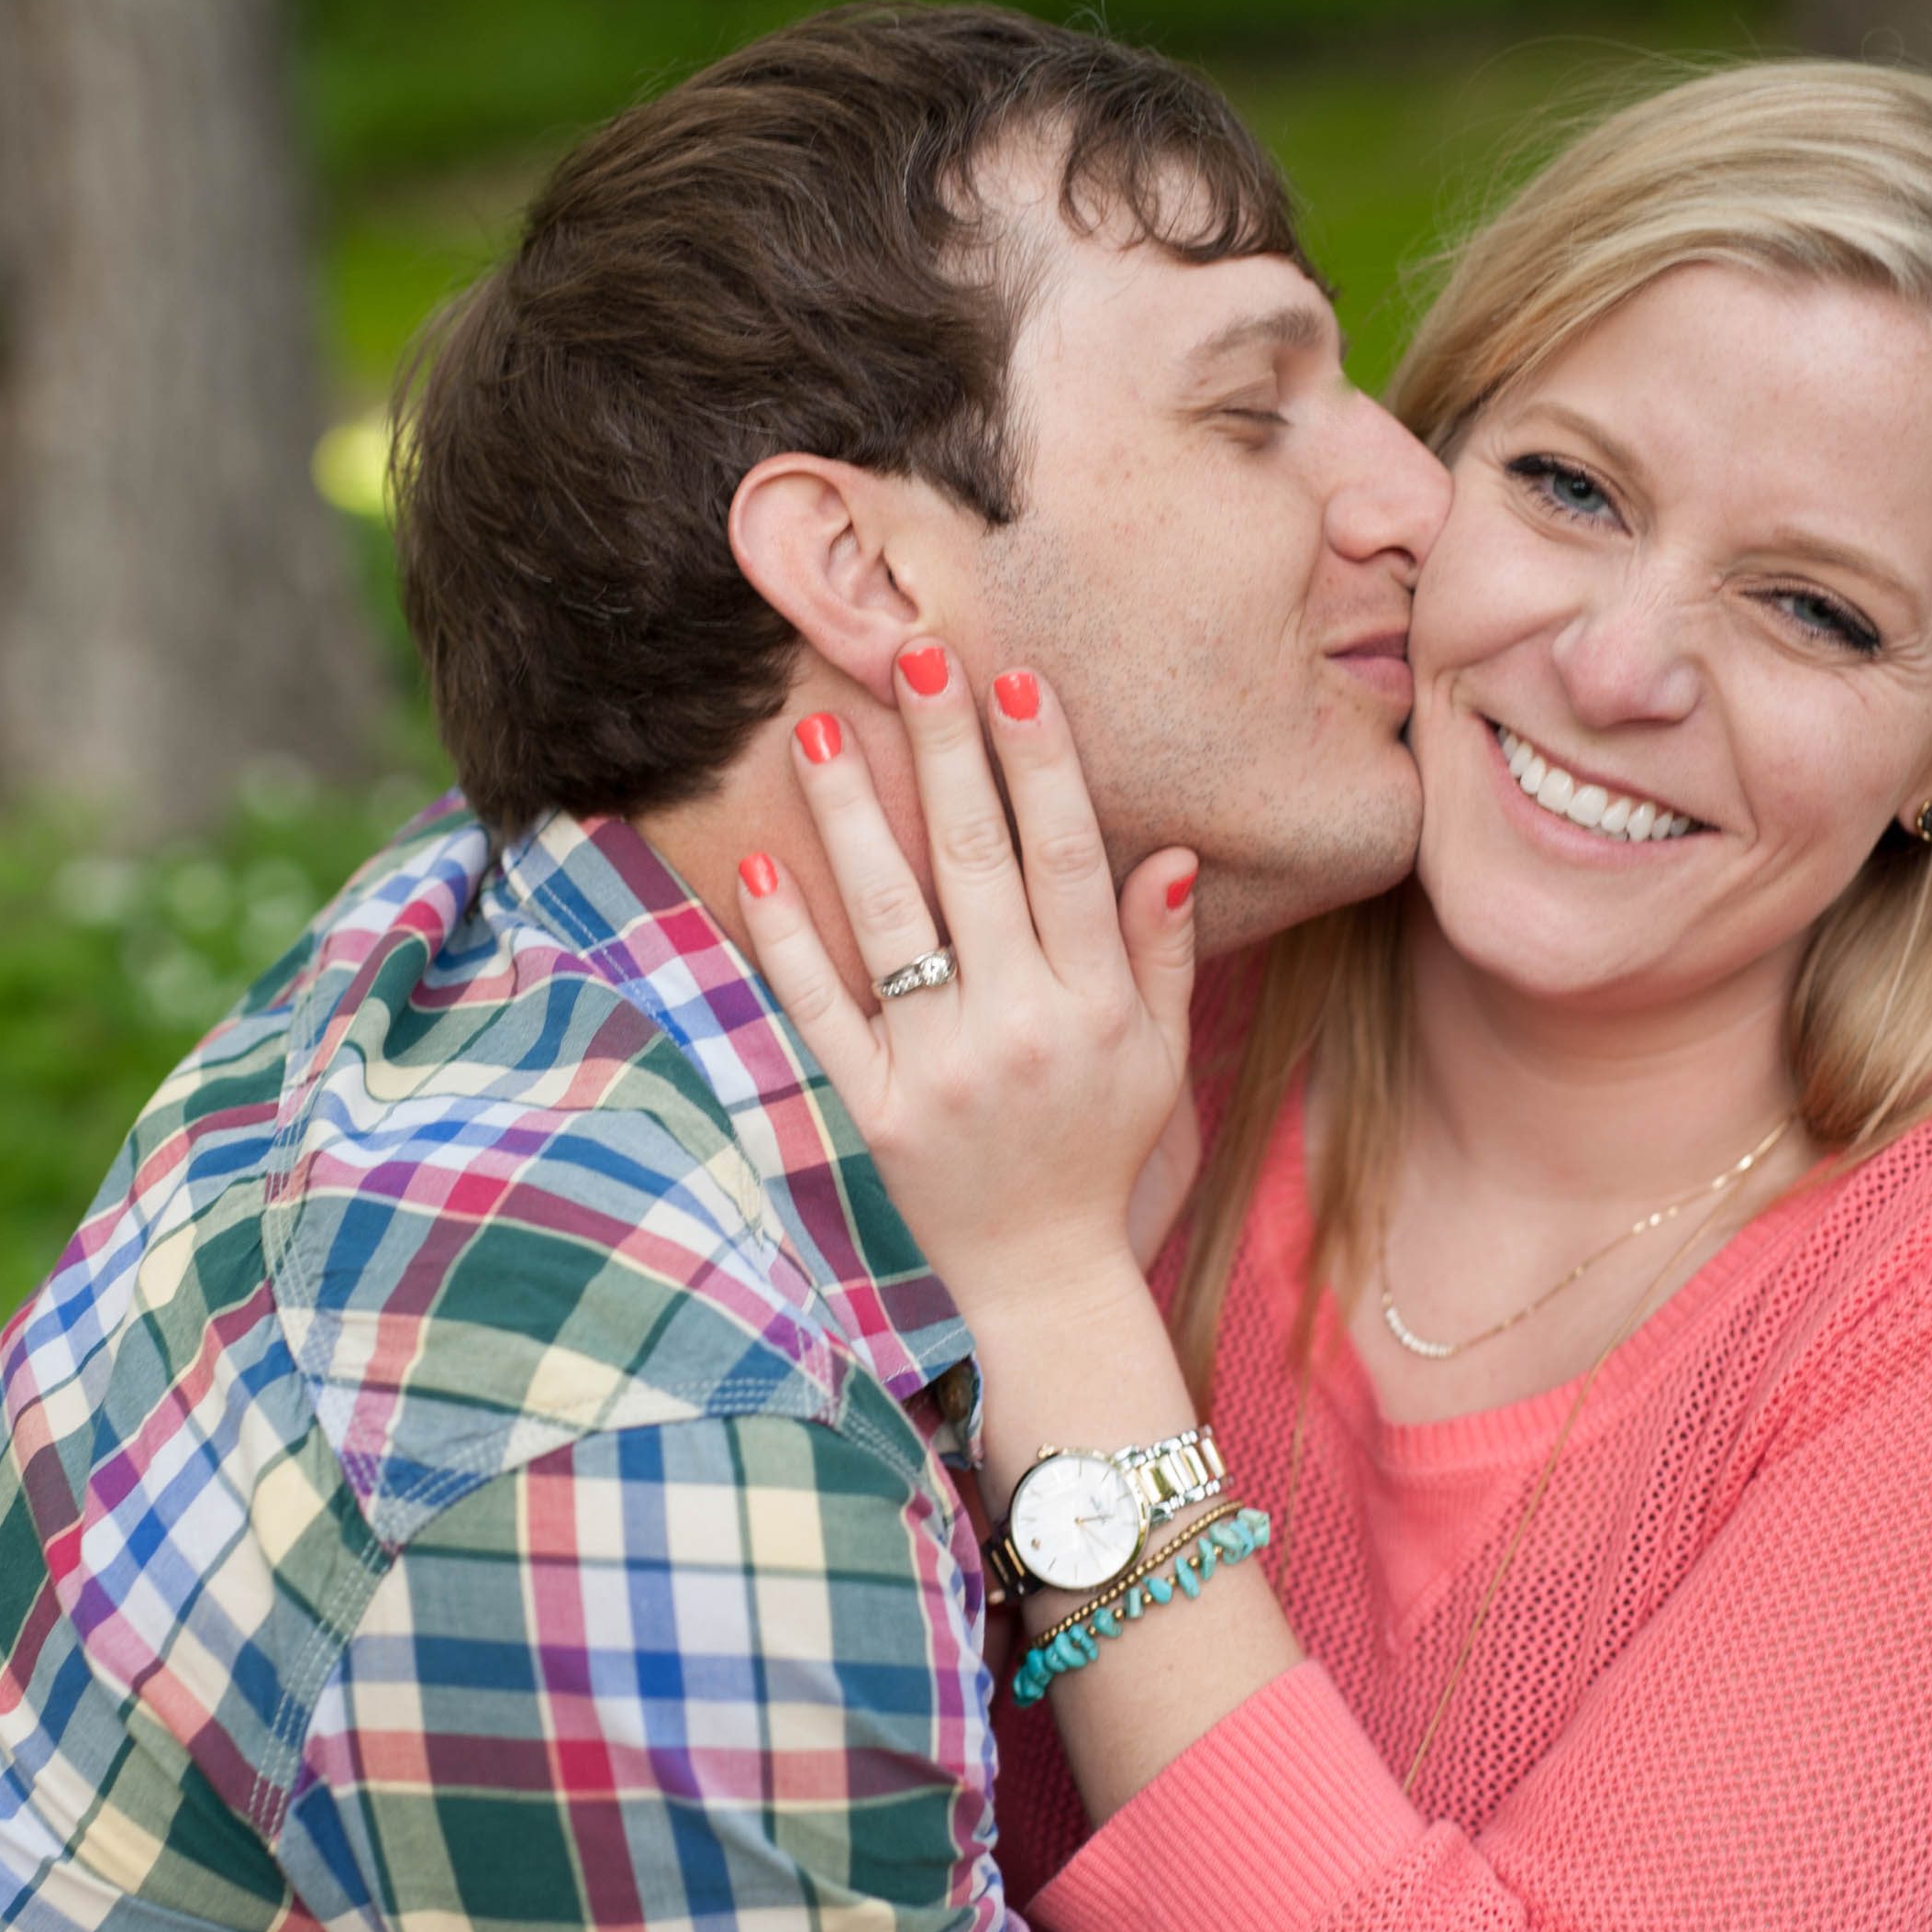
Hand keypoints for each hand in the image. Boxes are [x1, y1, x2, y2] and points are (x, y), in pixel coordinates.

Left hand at [728, 647, 1199, 1331]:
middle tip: (912, 656)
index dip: (1041, 766)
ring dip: (853, 819)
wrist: (1044, 1276)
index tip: (1013, 680)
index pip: (1064, 859)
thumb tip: (1169, 852)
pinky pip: (823, 1010)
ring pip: (890, 920)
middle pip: (976, 865)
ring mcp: (939, 1069)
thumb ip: (1160, 953)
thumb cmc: (1103, 1148)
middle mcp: (1019, 1027)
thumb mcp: (1159, 1054)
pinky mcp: (874, 1108)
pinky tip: (762, 865)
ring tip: (815, 731)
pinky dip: (789, 940)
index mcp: (1093, 1003)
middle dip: (945, 753)